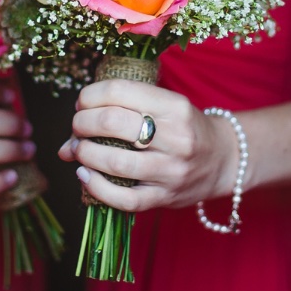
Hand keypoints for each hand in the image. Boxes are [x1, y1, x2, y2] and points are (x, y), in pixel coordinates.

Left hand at [57, 80, 239, 213]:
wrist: (223, 160)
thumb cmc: (185, 129)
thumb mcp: (164, 107)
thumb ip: (121, 113)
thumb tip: (67, 142)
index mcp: (175, 106)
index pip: (119, 92)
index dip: (89, 96)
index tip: (83, 103)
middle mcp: (176, 138)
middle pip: (112, 124)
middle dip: (82, 124)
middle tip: (77, 127)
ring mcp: (171, 171)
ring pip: (115, 162)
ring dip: (85, 154)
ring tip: (78, 150)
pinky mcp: (165, 197)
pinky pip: (124, 198)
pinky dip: (97, 188)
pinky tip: (85, 176)